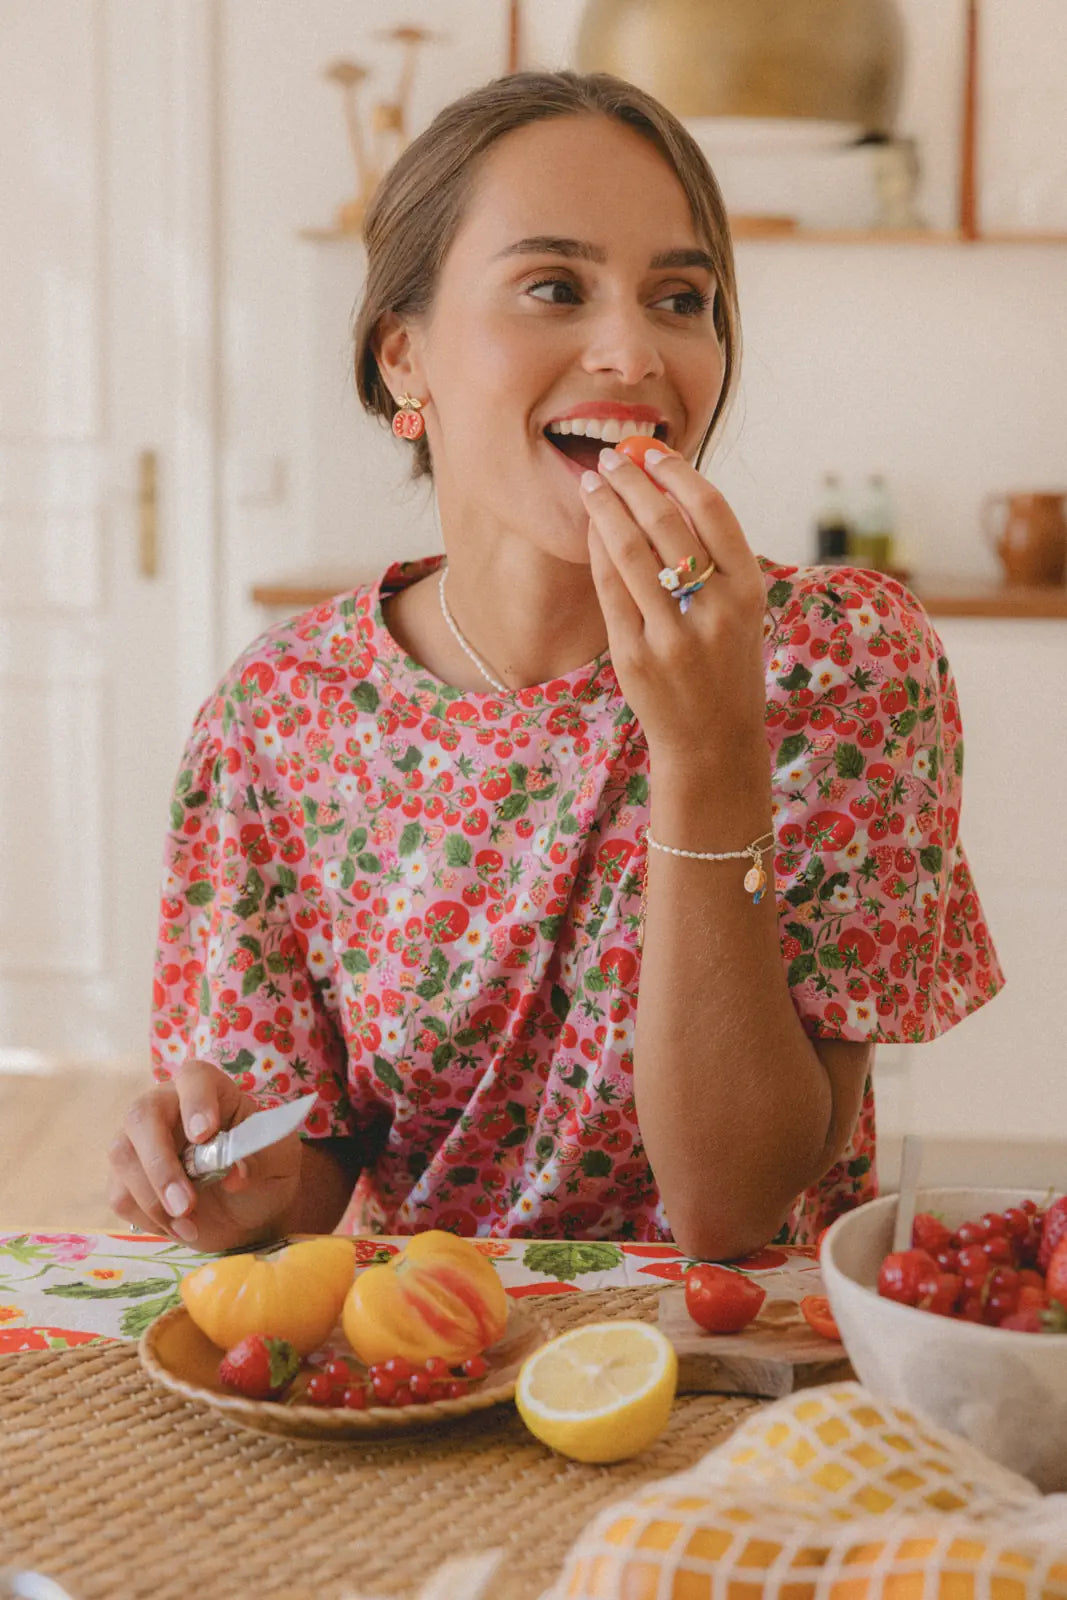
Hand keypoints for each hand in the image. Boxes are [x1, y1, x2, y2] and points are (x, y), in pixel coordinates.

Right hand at [107, 1059, 302, 1253]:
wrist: (247, 1212)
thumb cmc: (263, 1172)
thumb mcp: (278, 1163)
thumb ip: (261, 1161)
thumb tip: (235, 1175)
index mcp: (210, 1090)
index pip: (194, 1078)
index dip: (195, 1101)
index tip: (204, 1135)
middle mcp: (167, 1106)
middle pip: (141, 1115)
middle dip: (160, 1164)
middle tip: (185, 1204)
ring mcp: (140, 1141)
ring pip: (123, 1156)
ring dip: (152, 1197)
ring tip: (189, 1223)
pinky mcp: (126, 1178)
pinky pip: (120, 1193)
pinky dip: (149, 1218)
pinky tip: (183, 1228)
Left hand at [581, 447, 767, 778]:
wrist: (713, 743)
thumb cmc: (725, 666)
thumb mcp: (739, 611)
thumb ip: (714, 559)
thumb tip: (666, 491)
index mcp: (750, 591)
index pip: (713, 512)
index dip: (679, 474)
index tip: (653, 452)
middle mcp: (716, 612)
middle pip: (668, 525)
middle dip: (634, 483)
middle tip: (611, 459)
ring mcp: (674, 636)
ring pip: (632, 553)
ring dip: (608, 509)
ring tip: (592, 484)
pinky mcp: (636, 657)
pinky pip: (611, 590)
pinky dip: (598, 551)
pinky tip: (591, 529)